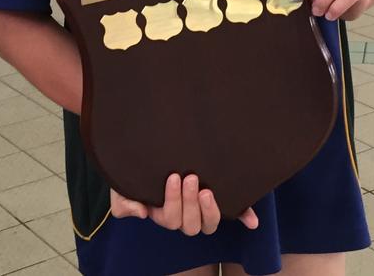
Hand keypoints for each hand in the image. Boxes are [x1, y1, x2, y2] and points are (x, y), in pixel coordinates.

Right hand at [110, 173, 258, 235]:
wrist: (150, 148)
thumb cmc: (138, 168)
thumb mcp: (122, 185)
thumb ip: (124, 202)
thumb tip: (141, 213)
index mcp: (163, 211)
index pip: (170, 219)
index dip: (172, 202)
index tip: (173, 177)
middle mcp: (184, 213)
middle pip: (191, 225)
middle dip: (190, 203)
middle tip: (191, 177)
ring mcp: (201, 206)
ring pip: (209, 224)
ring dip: (210, 210)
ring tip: (206, 190)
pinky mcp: (217, 196)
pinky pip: (232, 211)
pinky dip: (242, 216)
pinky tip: (252, 220)